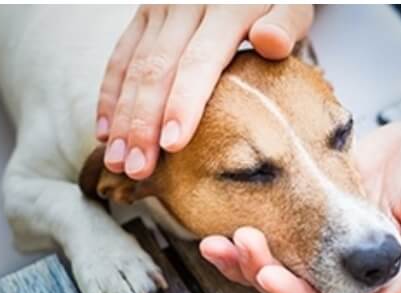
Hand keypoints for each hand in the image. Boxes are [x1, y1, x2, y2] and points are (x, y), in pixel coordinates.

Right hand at [97, 4, 313, 179]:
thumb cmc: (276, 2)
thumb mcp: (293, 6)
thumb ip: (286, 23)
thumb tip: (271, 41)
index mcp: (225, 6)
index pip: (199, 61)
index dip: (183, 104)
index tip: (173, 144)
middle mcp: (185, 4)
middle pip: (157, 70)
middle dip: (144, 124)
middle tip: (138, 169)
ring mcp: (159, 8)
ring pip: (133, 68)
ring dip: (123, 119)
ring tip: (119, 162)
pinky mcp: (143, 14)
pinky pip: (120, 57)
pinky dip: (110, 97)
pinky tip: (106, 134)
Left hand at [200, 227, 366, 292]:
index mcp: (367, 282)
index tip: (266, 274)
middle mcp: (339, 269)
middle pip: (289, 286)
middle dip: (257, 271)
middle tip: (236, 243)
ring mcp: (319, 242)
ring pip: (273, 262)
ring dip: (241, 258)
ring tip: (214, 242)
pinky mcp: (304, 212)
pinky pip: (271, 227)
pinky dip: (246, 227)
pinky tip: (221, 223)